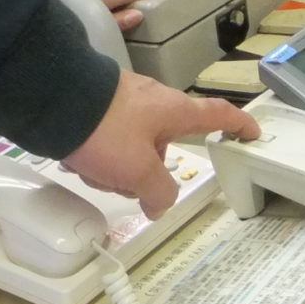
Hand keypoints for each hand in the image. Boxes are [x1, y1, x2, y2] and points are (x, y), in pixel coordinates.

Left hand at [62, 70, 258, 216]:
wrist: (52, 98)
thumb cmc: (106, 130)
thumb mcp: (138, 170)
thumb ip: (158, 192)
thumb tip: (160, 205)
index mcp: (175, 111)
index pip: (219, 115)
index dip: (238, 125)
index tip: (252, 133)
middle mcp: (155, 102)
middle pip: (163, 146)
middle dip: (145, 171)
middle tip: (124, 181)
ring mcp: (125, 102)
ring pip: (133, 147)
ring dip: (116, 167)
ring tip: (94, 167)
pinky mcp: (99, 105)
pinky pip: (109, 138)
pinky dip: (98, 154)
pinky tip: (78, 157)